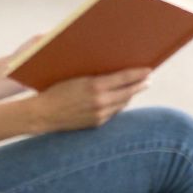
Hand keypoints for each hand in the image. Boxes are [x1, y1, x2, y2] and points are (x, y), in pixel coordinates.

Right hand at [33, 66, 151, 131]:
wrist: (44, 114)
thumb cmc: (56, 89)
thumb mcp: (76, 77)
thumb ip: (96, 75)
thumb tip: (113, 70)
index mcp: (94, 85)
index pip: (124, 78)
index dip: (138, 73)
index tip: (149, 69)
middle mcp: (100, 101)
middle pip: (128, 92)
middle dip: (139, 85)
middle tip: (148, 79)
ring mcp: (99, 114)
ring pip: (122, 103)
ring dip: (131, 95)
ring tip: (138, 87)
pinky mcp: (97, 123)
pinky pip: (113, 112)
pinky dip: (119, 104)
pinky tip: (122, 99)